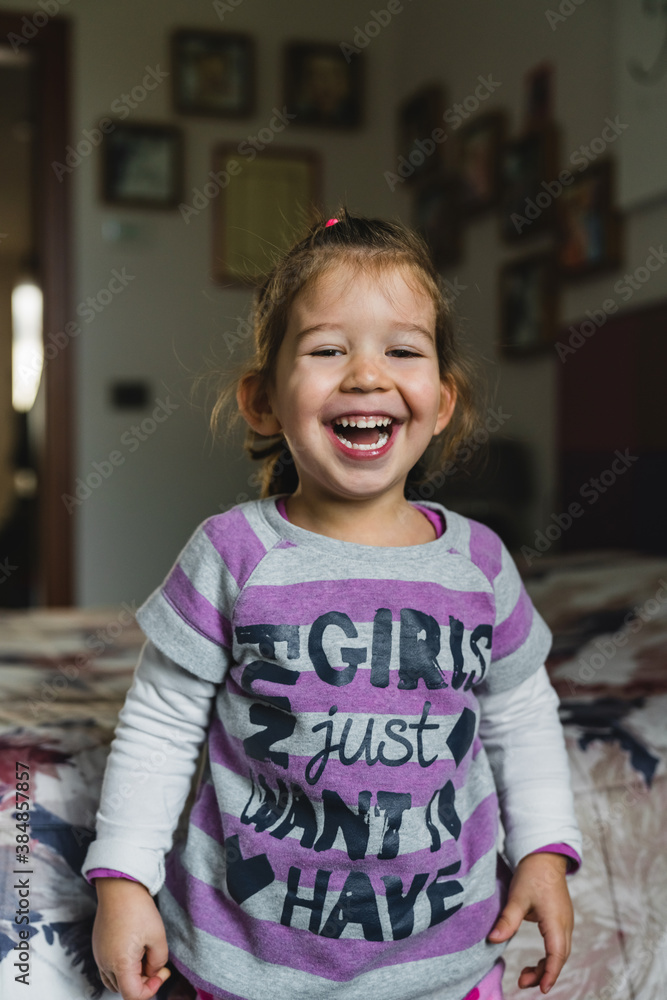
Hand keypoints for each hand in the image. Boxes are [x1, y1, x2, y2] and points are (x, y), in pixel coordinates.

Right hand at [92, 878, 171, 999]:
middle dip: (143, 981)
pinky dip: (122, 966)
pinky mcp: (98, 947)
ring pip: (115, 980)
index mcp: (120, 963)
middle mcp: (105, 963)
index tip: (162, 973)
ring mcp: (99, 955)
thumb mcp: (158, 936)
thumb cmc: (138, 909)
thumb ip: (158, 961)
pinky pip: (109, 968)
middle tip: (156, 962)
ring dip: (132, 975)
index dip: (151, 990)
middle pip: (124, 989)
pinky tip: (134, 948)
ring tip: (145, 954)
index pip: (133, 995)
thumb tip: (153, 972)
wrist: (119, 887)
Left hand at [487, 852, 572, 993]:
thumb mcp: (518, 897)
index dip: (550, 973)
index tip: (542, 989)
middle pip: (559, 957)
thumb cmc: (532, 874)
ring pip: (560, 952)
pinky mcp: (561, 919)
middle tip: (523, 982)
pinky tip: (536, 961)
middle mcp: (565, 924)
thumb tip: (493, 940)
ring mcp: (565, 922)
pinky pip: (559, 944)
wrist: (544, 856)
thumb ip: (508, 920)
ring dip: (546, 966)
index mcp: (556, 921)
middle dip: (544, 974)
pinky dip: (549, 957)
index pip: (556, 955)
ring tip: (526, 975)